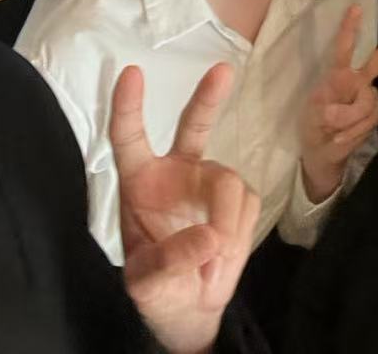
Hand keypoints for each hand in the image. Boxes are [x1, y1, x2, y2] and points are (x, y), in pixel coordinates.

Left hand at [113, 63, 259, 353]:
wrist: (191, 308)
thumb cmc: (158, 289)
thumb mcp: (148, 284)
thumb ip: (171, 260)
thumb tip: (210, 235)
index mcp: (139, 181)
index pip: (129, 138)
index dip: (128, 107)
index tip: (131, 74)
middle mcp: (176, 171)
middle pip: (193, 126)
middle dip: (208, 97)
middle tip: (222, 70)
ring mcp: (210, 181)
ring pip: (229, 184)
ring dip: (226, 227)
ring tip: (213, 267)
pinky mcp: (240, 199)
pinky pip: (248, 207)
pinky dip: (239, 237)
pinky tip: (223, 260)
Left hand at [298, 6, 377, 201]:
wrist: (322, 155)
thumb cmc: (314, 129)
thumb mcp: (312, 119)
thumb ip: (328, 112)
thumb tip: (339, 111)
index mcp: (337, 77)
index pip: (344, 50)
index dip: (349, 30)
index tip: (356, 8)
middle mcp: (357, 83)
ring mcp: (368, 99)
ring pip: (368, 102)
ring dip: (349, 120)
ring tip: (333, 131)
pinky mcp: (374, 116)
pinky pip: (370, 120)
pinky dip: (354, 132)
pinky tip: (342, 138)